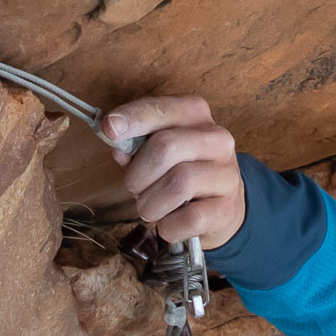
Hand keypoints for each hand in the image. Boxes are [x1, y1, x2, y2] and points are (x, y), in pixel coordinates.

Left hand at [101, 96, 246, 246]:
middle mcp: (217, 139)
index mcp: (195, 115)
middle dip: (138, 173)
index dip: (132, 118)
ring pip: (179, 183)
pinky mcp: (226, 209)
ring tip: (149, 209)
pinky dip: (168, 227)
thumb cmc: (178, 172)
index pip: (160, 109)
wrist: (221, 206)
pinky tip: (168, 224)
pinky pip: (190, 218)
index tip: (108, 129)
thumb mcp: (155, 152)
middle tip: (133, 187)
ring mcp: (226, 174)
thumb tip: (118, 149)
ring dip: (151, 203)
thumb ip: (133, 147)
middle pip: (166, 147)